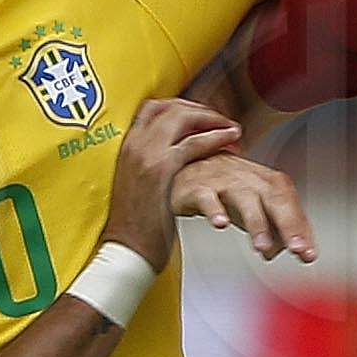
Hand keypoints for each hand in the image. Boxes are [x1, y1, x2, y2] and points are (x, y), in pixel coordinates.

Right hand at [102, 98, 240, 281]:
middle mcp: (134, 144)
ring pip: (182, 117)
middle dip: (199, 110)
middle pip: (169, 107)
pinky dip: (216, 136)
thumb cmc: (134, 226)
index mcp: (126, 147)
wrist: (125, 249)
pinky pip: (194, 142)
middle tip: (220, 120)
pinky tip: (231, 139)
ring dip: (211, 118)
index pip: (153, 108)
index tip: (199, 117)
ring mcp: (145, 154)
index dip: (180, 108)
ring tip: (231, 128)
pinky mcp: (161, 169)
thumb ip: (149, 165)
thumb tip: (173, 157)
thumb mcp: (136, 185)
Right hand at [172, 149, 317, 264]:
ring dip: (256, 223)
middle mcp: (250, 178)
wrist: (182, 166)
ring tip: (262, 247)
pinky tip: (220, 224)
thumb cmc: (223, 187)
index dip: (300, 229)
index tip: (307, 254)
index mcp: (267, 182)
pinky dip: (215, 210)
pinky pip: (208, 198)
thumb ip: (272, 228)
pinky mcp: (198, 187)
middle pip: (275, 198)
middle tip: (296, 249)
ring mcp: (224, 180)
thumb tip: (285, 249)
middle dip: (288, 224)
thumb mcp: (253, 208)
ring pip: (245, 199)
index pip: (290, 205)